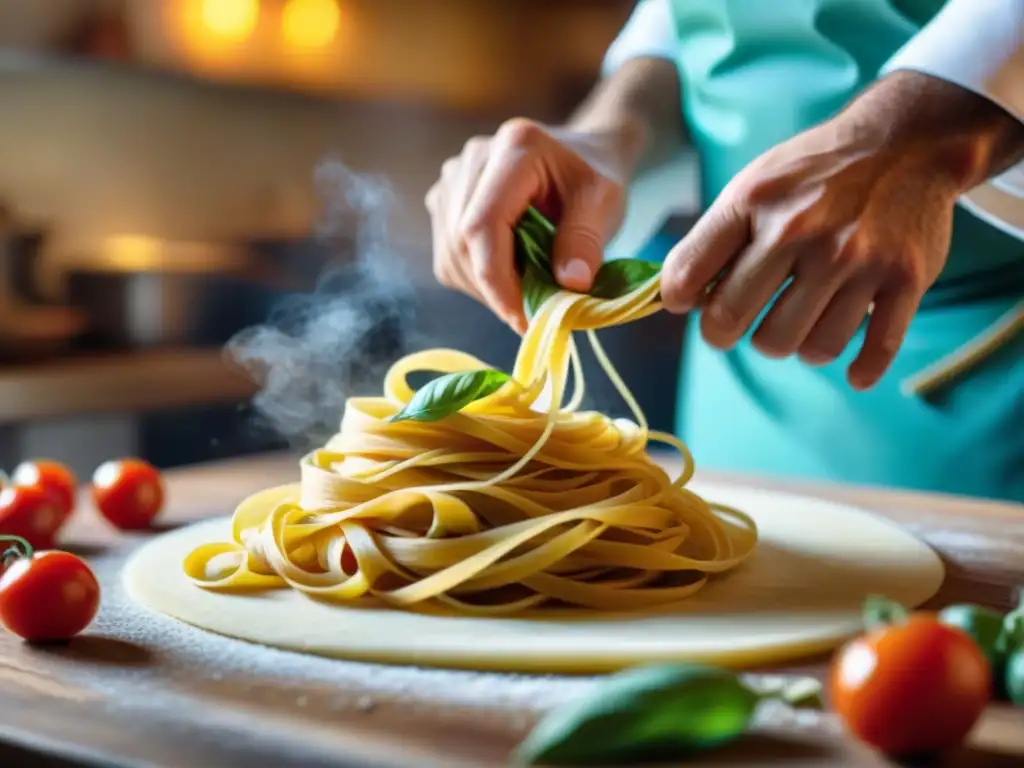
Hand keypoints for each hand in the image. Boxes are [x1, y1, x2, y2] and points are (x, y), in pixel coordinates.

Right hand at [426, 120, 633, 333]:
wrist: (582, 154)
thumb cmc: (595, 177)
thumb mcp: (605, 202)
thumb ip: (586, 239)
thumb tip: (568, 285)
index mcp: (515, 148)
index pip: (484, 225)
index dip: (498, 280)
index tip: (525, 318)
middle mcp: (474, 159)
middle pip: (462, 245)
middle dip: (496, 291)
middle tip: (535, 312)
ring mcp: (453, 179)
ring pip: (451, 257)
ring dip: (486, 289)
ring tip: (527, 289)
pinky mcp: (444, 200)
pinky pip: (449, 257)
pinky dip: (477, 279)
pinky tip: (510, 273)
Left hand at [660, 119, 964, 390]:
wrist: (906, 140)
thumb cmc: (814, 175)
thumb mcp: (752, 187)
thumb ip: (712, 240)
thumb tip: (676, 299)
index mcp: (757, 205)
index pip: (690, 276)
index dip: (680, 300)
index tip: (691, 303)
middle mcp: (805, 233)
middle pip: (738, 323)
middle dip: (728, 332)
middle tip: (739, 321)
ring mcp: (858, 259)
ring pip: (806, 347)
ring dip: (796, 345)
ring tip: (799, 320)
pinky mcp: (905, 278)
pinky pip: (876, 348)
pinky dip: (861, 369)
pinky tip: (853, 372)